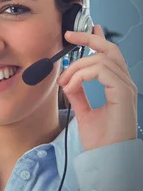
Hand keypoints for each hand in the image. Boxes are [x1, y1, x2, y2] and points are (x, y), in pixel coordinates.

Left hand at [56, 24, 137, 151]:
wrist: (106, 157)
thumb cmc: (100, 139)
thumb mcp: (84, 111)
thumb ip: (79, 94)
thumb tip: (69, 80)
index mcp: (117, 86)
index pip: (109, 55)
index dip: (96, 39)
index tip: (78, 33)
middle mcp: (124, 84)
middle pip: (109, 49)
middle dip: (88, 38)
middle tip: (68, 36)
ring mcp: (126, 88)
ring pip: (101, 59)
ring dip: (77, 67)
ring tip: (65, 82)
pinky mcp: (123, 94)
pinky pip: (101, 71)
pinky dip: (81, 75)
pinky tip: (71, 87)